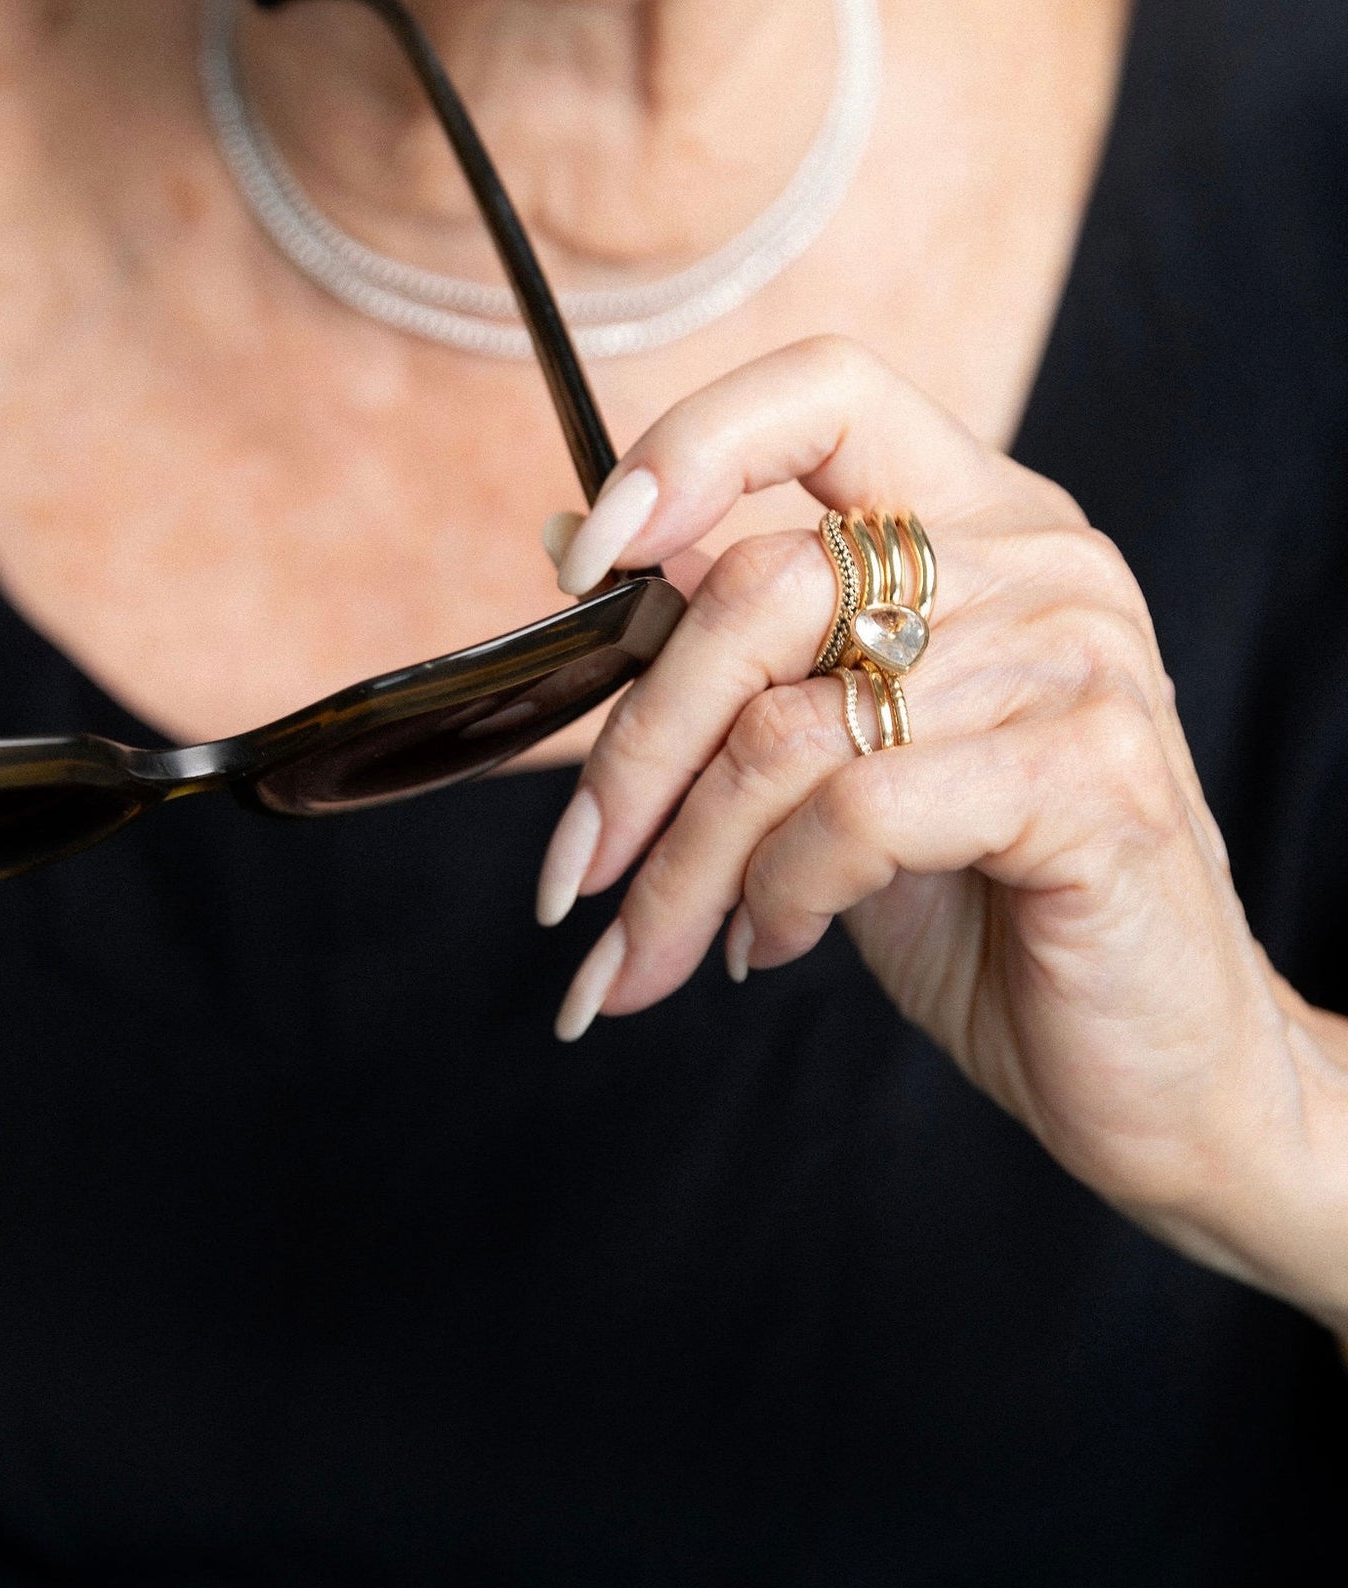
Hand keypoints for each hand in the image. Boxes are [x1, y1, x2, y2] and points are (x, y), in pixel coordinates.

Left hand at [537, 337, 1347, 1327]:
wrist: (1150, 1059)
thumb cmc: (982, 903)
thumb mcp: (839, 756)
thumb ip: (738, 648)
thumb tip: (573, 541)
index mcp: (976, 525)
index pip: (824, 392)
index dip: (687, 449)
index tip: (585, 561)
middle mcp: (1035, 563)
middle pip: (757, 593)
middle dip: (632, 759)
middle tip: (573, 881)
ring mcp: (1073, 661)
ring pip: (782, 731)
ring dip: (684, 869)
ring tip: (656, 952)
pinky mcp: (1088, 776)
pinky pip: (856, 810)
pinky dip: (779, 894)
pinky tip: (773, 945)